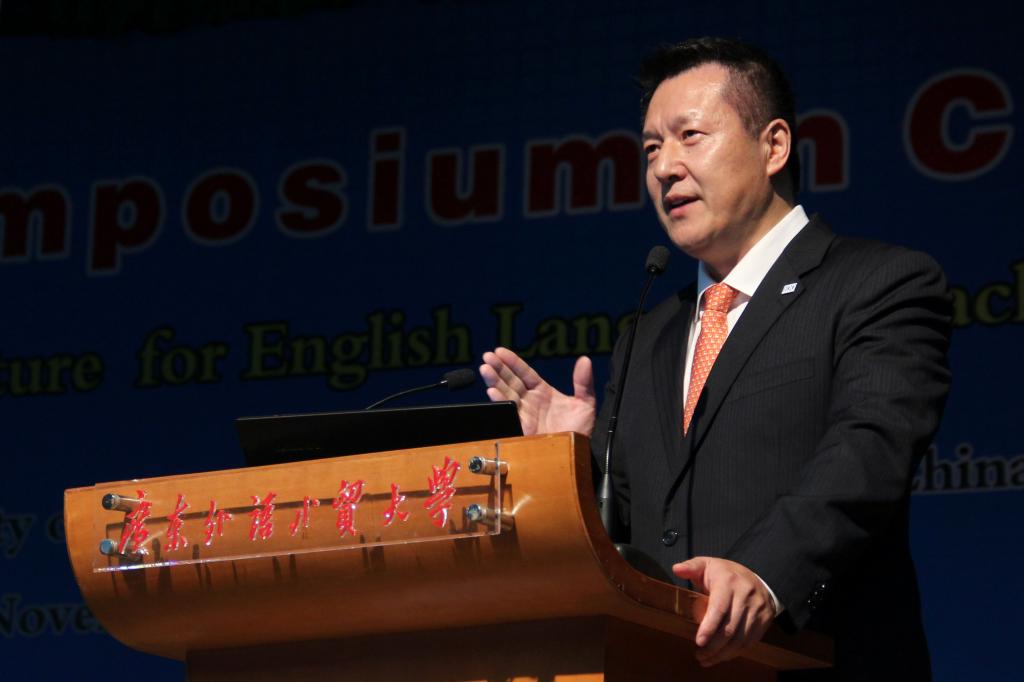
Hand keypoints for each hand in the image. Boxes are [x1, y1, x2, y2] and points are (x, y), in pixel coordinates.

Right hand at [479, 347, 596, 435]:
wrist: (576, 453)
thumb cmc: (581, 430)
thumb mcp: (585, 403)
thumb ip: (583, 382)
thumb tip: (585, 360)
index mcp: (543, 392)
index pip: (525, 373)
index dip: (513, 362)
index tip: (500, 351)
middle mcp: (531, 401)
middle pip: (511, 381)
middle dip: (499, 369)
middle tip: (487, 356)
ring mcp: (524, 413)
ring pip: (505, 393)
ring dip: (494, 381)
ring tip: (485, 369)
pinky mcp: (521, 427)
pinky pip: (508, 411)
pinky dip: (499, 401)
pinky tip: (491, 391)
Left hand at [673, 556, 775, 666]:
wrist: (757, 578)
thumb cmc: (725, 574)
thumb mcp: (707, 564)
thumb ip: (691, 567)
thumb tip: (676, 569)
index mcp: (728, 581)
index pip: (719, 608)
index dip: (709, 627)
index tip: (699, 642)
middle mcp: (745, 595)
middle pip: (729, 628)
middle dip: (713, 646)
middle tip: (699, 655)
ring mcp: (757, 609)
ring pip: (740, 638)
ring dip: (723, 653)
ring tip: (707, 659)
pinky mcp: (764, 620)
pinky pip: (750, 641)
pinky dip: (735, 652)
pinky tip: (722, 656)